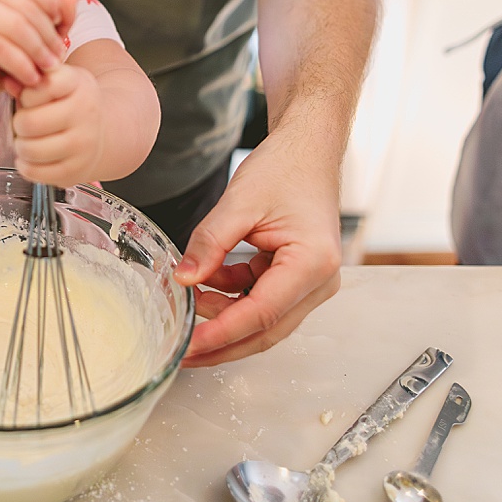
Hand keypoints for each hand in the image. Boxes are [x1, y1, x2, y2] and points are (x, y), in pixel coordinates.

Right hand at [0, 0, 73, 96]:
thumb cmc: (11, 51)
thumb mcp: (44, 33)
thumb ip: (61, 15)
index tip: (59, 23)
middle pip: (27, 6)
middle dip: (48, 35)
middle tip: (58, 56)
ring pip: (15, 26)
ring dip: (37, 51)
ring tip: (48, 68)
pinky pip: (0, 48)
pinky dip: (21, 65)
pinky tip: (31, 77)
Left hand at [13, 64, 104, 186]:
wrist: (99, 132)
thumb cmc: (68, 103)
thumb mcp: (55, 82)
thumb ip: (30, 81)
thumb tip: (9, 83)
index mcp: (78, 84)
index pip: (45, 86)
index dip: (27, 93)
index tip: (30, 97)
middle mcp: (85, 113)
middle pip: (30, 122)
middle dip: (19, 124)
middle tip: (23, 124)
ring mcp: (83, 144)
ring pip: (31, 150)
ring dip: (21, 146)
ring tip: (26, 140)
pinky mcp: (77, 170)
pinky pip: (35, 172)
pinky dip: (25, 166)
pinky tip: (30, 158)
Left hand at [171, 126, 342, 367]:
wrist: (307, 150)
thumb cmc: (285, 168)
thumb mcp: (238, 203)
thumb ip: (209, 243)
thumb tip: (182, 280)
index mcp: (312, 263)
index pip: (261, 314)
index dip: (222, 333)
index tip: (189, 345)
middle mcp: (319, 281)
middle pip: (266, 329)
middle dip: (222, 343)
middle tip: (182, 352)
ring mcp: (311, 282)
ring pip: (262, 320)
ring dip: (223, 317)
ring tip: (186, 306)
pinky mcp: (296, 277)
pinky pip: (260, 300)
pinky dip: (231, 297)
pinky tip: (206, 283)